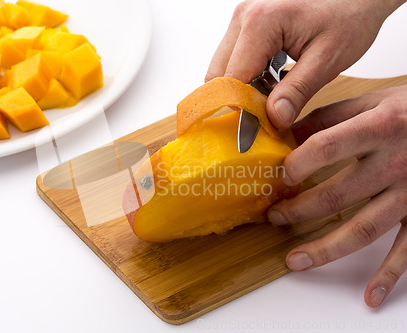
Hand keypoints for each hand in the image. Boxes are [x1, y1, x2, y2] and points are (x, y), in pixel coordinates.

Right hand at [205, 0, 404, 128]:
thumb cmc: (349, 15)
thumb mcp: (327, 59)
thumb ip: (298, 91)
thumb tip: (274, 118)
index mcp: (260, 22)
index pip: (232, 79)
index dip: (240, 109)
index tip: (255, 130)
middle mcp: (243, 16)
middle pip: (218, 74)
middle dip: (239, 99)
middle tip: (266, 114)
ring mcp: (242, 18)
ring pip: (223, 68)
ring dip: (243, 88)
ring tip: (275, 93)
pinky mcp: (246, 23)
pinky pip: (234, 58)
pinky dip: (248, 76)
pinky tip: (273, 79)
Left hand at [267, 85, 406, 307]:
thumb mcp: (373, 102)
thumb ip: (328, 117)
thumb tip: (283, 132)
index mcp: (380, 127)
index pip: (327, 147)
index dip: (297, 163)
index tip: (277, 176)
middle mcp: (396, 162)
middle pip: (337, 194)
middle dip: (299, 209)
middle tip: (274, 217)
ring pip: (364, 228)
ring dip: (325, 248)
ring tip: (295, 260)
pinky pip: (406, 249)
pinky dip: (389, 275)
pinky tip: (369, 295)